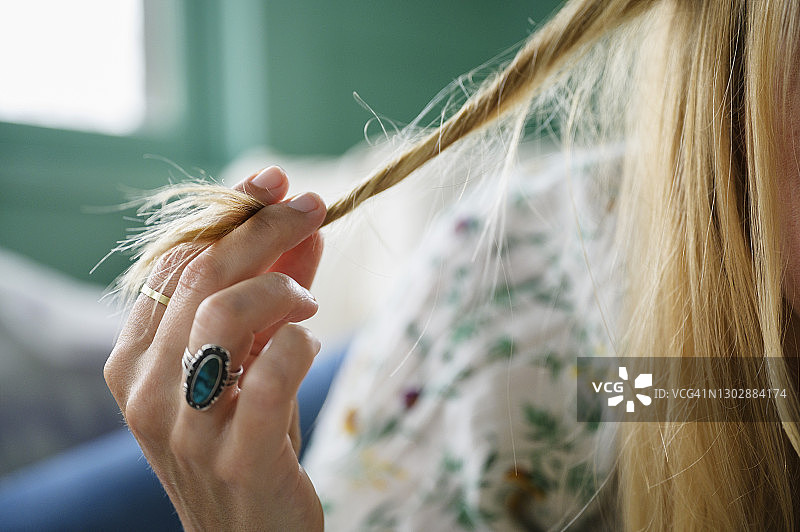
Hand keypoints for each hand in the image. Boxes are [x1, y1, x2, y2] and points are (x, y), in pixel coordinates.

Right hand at [105, 166, 325, 530]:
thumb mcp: (250, 360)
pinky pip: (270, 373)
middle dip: (264, 226)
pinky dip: (299, 342)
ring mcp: (185, 428)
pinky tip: (309, 342)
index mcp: (134, 360)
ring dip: (281, 287)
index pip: (176, 262)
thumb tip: (302, 226)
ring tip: (309, 301)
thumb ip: (271, 294)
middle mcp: (145, 390)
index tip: (275, 184)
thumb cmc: (249, 441)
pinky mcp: (236, 459)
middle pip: (202, 276)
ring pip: (223, 313)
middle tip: (313, 205)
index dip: (230, 214)